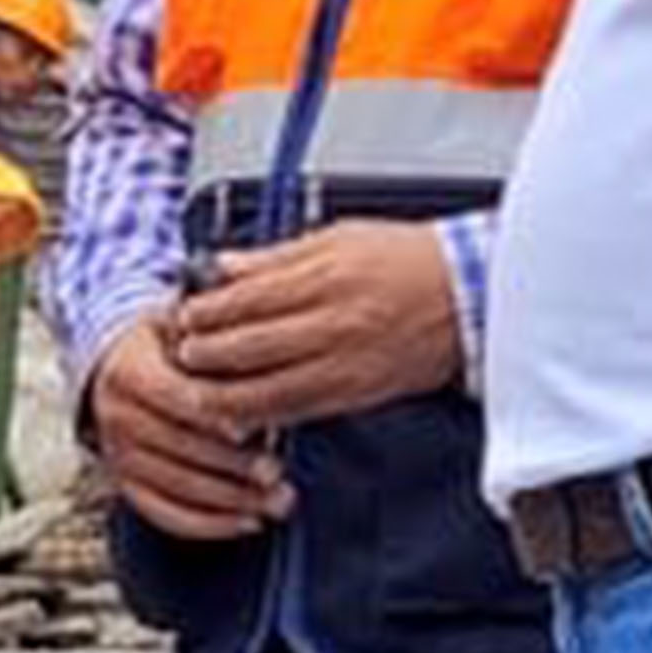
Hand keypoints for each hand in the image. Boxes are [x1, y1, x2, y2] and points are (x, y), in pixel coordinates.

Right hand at [86, 317, 287, 539]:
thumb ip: (214, 345)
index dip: (214, 416)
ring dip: (231, 500)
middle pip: (178, 448)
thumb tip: (258, 361)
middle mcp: (116, 416)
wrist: (123, 366)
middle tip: (276, 473)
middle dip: (232, 466)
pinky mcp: (127, 487)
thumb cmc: (171, 348)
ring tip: (277, 502)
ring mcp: (118, 456)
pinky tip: (249, 523)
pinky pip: (167, 515)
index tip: (252, 430)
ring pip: (177, 487)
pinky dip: (210, 525)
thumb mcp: (185, 328)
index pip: (174, 397)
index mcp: (128, 372)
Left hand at [167, 223, 464, 434]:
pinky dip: (263, 415)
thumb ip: (276, 257)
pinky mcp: (357, 393)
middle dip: (204, 355)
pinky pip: (298, 412)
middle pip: (249, 348)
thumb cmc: (409, 260)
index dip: (206, 312)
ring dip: (224, 395)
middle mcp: (335, 324)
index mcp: (328, 277)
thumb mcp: (339, 237)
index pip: (247, 299)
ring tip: (199, 389)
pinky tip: (240, 411)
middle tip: (182, 353)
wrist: (469, 297)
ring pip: (268, 391)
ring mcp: (346, 364)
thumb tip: (223, 266)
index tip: (184, 314)